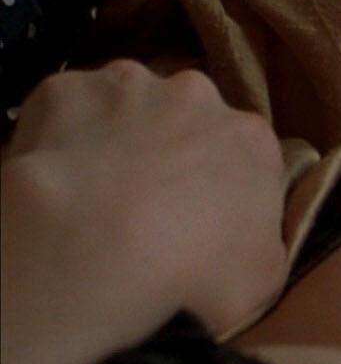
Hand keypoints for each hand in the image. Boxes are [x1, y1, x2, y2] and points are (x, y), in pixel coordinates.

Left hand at [1, 59, 289, 338]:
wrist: (90, 249)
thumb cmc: (191, 270)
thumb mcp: (262, 279)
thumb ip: (263, 243)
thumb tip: (246, 236)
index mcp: (250, 137)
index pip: (243, 156)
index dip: (220, 189)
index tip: (199, 223)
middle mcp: (195, 94)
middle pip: (185, 120)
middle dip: (168, 152)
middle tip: (144, 208)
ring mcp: (126, 84)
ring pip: (125, 107)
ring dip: (117, 137)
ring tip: (93, 195)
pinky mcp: (63, 88)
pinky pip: (65, 109)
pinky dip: (60, 136)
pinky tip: (54, 177)